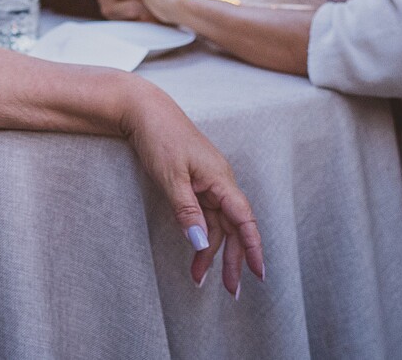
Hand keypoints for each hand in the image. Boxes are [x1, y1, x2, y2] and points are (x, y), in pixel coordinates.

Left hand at [124, 85, 266, 294]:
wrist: (142, 110)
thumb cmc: (159, 137)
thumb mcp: (170, 176)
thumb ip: (187, 211)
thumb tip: (201, 243)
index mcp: (220, 179)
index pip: (244, 219)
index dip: (253, 247)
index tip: (259, 273)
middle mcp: (220, 183)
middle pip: (233, 228)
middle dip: (233, 260)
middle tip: (231, 292)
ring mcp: (208, 183)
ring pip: (217, 225)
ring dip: (211, 252)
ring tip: (200, 279)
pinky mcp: (195, 183)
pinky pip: (204, 215)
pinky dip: (199, 235)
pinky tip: (195, 253)